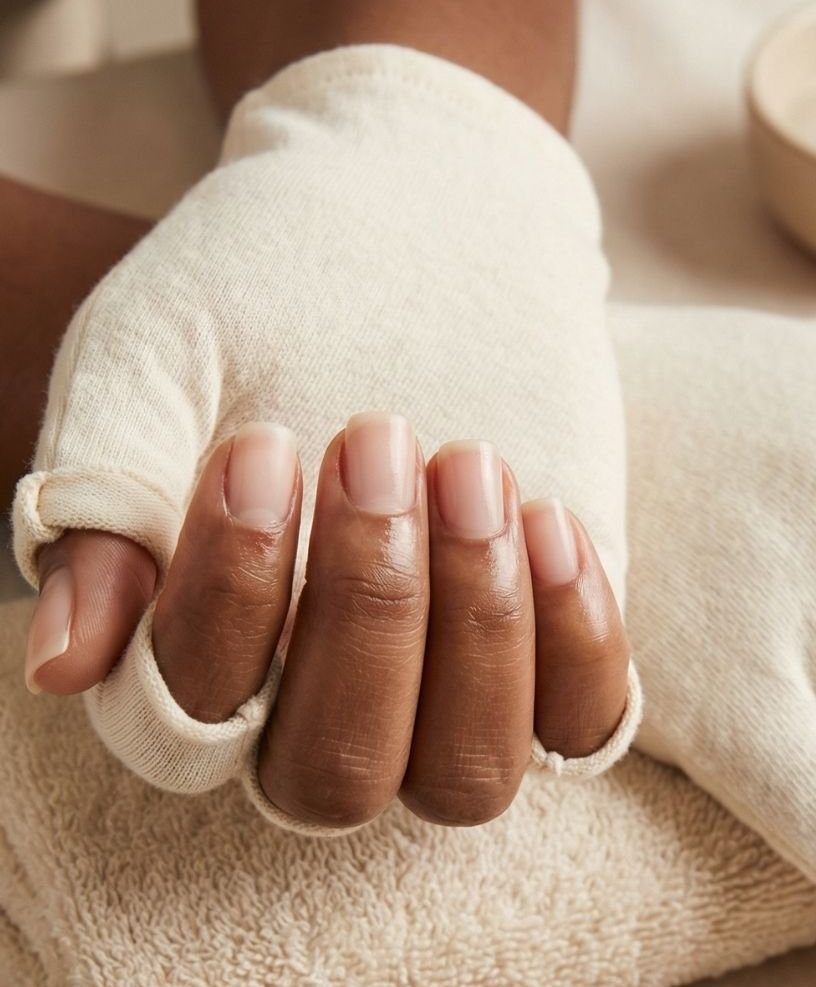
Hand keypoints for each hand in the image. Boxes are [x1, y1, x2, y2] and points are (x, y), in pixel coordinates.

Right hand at [12, 46, 637, 806]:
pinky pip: (580, 721)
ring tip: (471, 468)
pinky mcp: (549, 648)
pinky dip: (573, 637)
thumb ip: (105, 506)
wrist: (401, 209)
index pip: (193, 712)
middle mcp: (310, 708)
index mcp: (190, 654)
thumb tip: (64, 669)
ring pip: (462, 776)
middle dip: (367, 610)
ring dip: (476, 630)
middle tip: (379, 440)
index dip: (231, 599)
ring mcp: (440, 694)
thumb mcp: (155, 367)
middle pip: (333, 774)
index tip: (260, 445)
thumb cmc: (253, 295)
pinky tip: (545, 515)